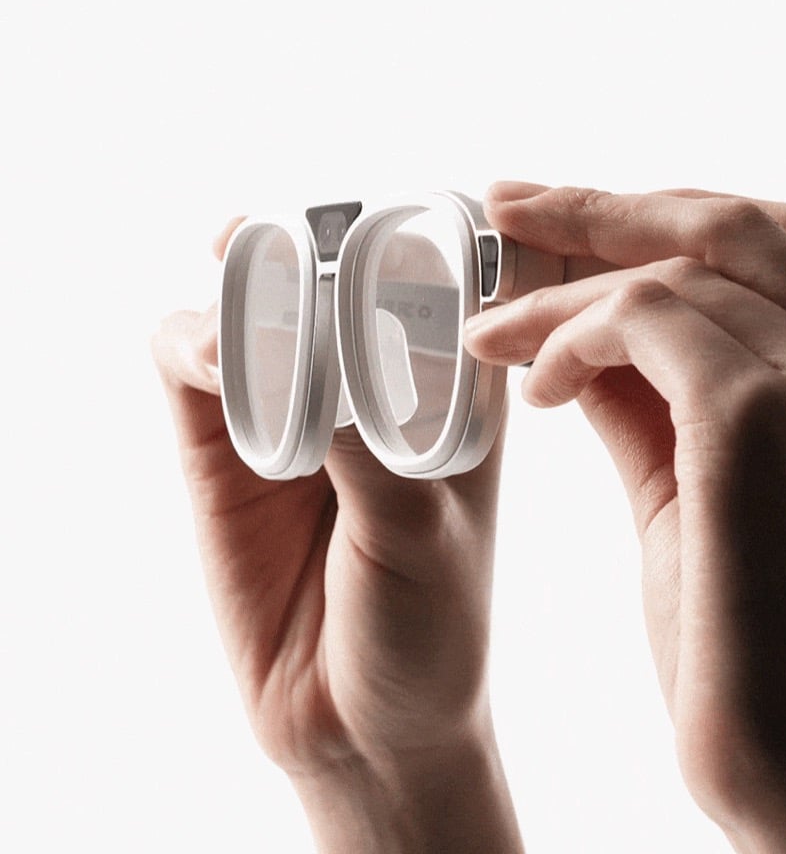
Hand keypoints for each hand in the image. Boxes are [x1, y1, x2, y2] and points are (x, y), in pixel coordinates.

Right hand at [152, 220, 521, 853]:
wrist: (359, 721)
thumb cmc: (428, 624)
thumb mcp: (423, 529)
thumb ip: (369, 444)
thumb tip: (303, 359)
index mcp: (455, 392)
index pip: (456, 283)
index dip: (450, 233)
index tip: (451, 202)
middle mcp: (373, 384)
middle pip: (344, 270)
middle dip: (329, 238)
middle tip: (315, 230)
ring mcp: (294, 406)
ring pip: (257, 301)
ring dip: (253, 283)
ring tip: (256, 301)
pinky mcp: (221, 443)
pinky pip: (190, 359)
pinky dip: (196, 342)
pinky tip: (216, 360)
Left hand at [466, 183, 785, 852]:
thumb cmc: (775, 655)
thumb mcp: (722, 494)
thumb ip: (667, 395)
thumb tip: (584, 322)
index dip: (679, 214)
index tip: (581, 216)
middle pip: (742, 221)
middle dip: (612, 204)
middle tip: (513, 206)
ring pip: (675, 272)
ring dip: (565, 297)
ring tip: (498, 344)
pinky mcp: (765, 418)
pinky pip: (642, 323)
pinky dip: (570, 339)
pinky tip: (534, 388)